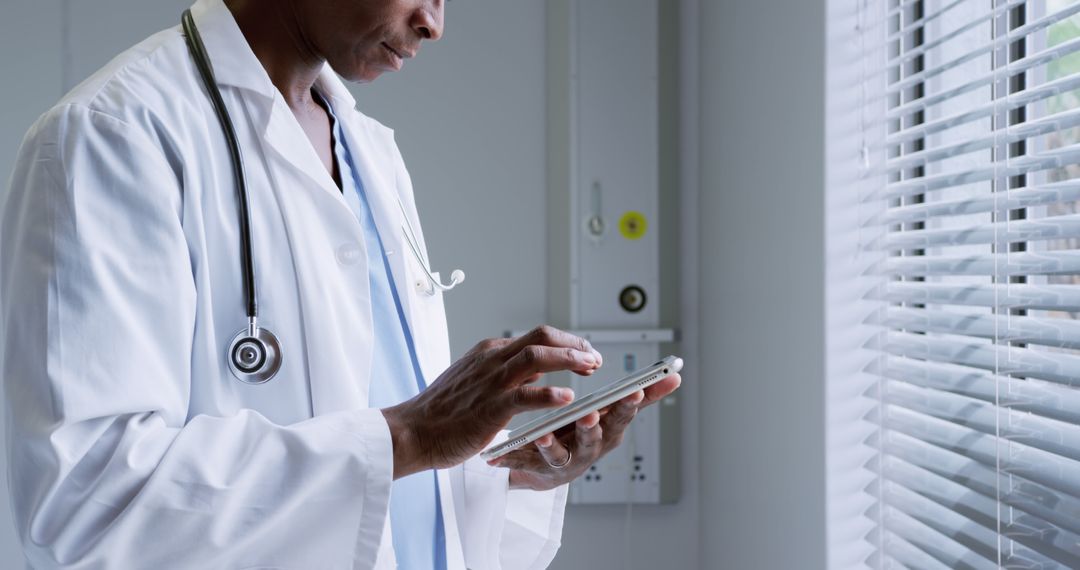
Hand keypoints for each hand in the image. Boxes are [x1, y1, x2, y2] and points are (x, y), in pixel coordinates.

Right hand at [380, 326, 602, 478]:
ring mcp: (491, 381)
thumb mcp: (475, 381)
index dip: (566, 343)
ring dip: (569, 359)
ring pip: (537, 357)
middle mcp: (492, 359)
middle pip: (541, 337)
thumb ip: (506, 373)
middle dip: (574, 344)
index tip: (584, 354)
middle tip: (594, 359)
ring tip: (590, 368)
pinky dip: (550, 394)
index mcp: (489, 352)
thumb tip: (537, 370)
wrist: (412, 432)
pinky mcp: (490, 407)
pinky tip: (567, 398)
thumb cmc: (442, 413)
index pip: (536, 337)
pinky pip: (525, 395)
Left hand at [488, 373, 681, 491]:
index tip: (639, 389)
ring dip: (561, 441)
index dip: (633, 403)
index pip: (624, 413)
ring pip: (568, 452)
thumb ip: (640, 396)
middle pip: (599, 436)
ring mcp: (567, 460)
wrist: (544, 466)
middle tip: (594, 412)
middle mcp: (591, 447)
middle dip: (599, 423)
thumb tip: (674, 376)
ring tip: (552, 431)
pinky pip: (533, 460)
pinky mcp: (542, 468)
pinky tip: (521, 443)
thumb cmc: (580, 433)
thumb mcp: (611, 413)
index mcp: (608, 428)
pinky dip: (526, 454)